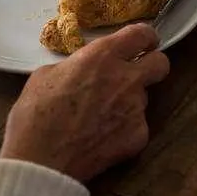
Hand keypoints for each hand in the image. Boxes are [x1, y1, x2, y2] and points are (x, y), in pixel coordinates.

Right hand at [0, 23, 169, 181]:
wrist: (40, 161)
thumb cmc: (35, 114)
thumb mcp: (46, 75)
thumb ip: (75, 65)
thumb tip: (82, 69)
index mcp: (103, 56)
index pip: (141, 34)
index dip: (145, 37)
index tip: (142, 43)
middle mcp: (127, 79)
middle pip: (161, 63)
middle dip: (152, 65)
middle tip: (135, 73)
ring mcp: (136, 109)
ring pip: (144, 98)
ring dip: (129, 102)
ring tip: (101, 117)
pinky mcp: (138, 137)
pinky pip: (137, 126)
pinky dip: (124, 130)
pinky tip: (102, 138)